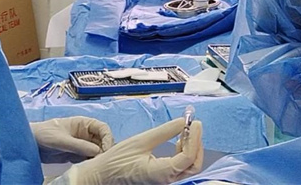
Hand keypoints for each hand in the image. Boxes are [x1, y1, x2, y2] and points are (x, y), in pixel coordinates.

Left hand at [30, 117, 113, 163]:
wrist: (30, 144)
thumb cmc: (44, 134)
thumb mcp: (61, 140)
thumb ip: (78, 145)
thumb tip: (97, 151)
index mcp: (83, 123)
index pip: (103, 128)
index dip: (108, 138)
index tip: (106, 149)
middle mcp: (85, 134)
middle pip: (102, 141)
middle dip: (105, 150)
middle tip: (102, 161)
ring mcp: (82, 145)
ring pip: (97, 151)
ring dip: (98, 158)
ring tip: (96, 166)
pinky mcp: (76, 156)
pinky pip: (89, 159)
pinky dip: (91, 164)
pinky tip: (89, 169)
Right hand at [65, 117, 203, 184]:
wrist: (103, 175)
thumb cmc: (117, 160)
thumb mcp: (141, 141)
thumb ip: (164, 132)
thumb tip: (183, 122)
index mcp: (160, 173)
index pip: (187, 158)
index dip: (195, 138)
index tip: (194, 122)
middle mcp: (165, 180)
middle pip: (193, 166)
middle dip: (197, 144)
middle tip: (193, 126)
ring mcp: (164, 180)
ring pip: (188, 167)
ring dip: (191, 147)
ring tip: (184, 131)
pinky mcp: (162, 177)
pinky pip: (180, 167)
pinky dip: (184, 152)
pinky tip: (177, 141)